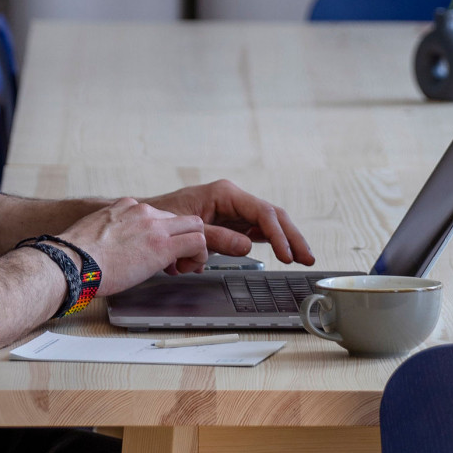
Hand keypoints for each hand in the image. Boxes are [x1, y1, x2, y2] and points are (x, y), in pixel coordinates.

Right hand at [54, 198, 208, 295]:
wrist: (71, 262)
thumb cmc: (75, 256)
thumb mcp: (93, 232)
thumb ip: (109, 233)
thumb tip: (109, 247)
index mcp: (125, 207)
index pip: (157, 214)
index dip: (162, 234)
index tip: (156, 251)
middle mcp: (142, 211)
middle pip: (179, 217)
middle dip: (182, 237)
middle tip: (176, 259)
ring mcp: (154, 226)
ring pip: (195, 225)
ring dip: (194, 246)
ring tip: (183, 265)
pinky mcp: (163, 245)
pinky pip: (197, 242)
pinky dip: (198, 256)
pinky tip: (186, 269)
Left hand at [145, 179, 314, 266]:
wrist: (144, 221)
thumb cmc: (162, 218)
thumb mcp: (190, 230)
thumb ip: (219, 238)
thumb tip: (248, 246)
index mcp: (225, 194)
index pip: (263, 213)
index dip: (278, 235)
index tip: (287, 255)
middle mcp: (233, 199)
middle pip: (272, 216)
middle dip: (291, 237)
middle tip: (307, 258)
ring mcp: (234, 210)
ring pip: (268, 223)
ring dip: (286, 240)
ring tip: (302, 257)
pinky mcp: (230, 222)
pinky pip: (256, 230)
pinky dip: (271, 242)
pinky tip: (284, 252)